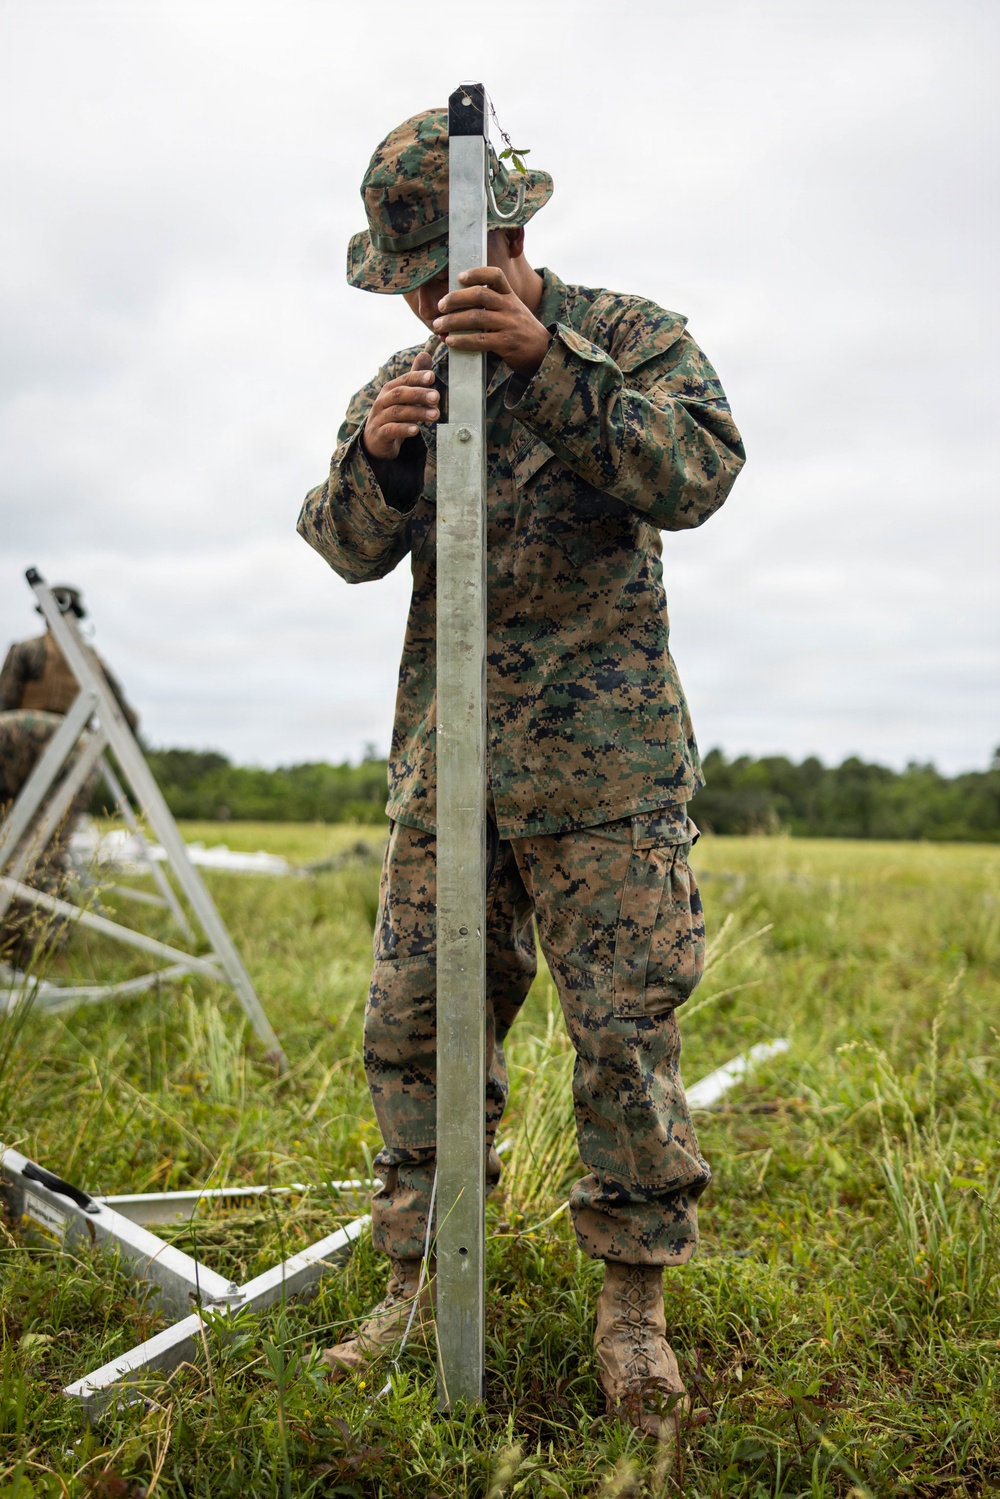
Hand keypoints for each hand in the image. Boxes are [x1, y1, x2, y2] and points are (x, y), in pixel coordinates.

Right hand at [362, 351, 439, 460]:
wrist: (375, 440)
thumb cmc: (393, 414)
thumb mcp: (404, 395)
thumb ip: (414, 377)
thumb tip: (426, 354)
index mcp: (390, 389)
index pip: (404, 380)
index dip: (417, 377)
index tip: (432, 377)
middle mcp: (383, 401)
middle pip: (400, 394)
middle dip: (419, 394)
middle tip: (437, 397)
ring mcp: (379, 418)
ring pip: (397, 412)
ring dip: (417, 413)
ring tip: (435, 415)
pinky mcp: (379, 434)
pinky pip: (390, 430)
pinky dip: (403, 429)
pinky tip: (416, 430)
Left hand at [432, 267, 550, 377]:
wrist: (544, 352)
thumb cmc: (521, 332)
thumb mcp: (513, 311)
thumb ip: (493, 305)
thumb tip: (459, 308)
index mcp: (510, 296)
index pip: (495, 275)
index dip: (476, 273)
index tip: (460, 277)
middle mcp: (510, 307)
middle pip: (480, 295)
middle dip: (456, 299)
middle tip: (440, 305)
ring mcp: (509, 324)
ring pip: (476, 318)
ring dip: (453, 321)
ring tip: (438, 325)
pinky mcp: (507, 343)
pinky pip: (480, 340)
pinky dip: (462, 340)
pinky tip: (450, 341)